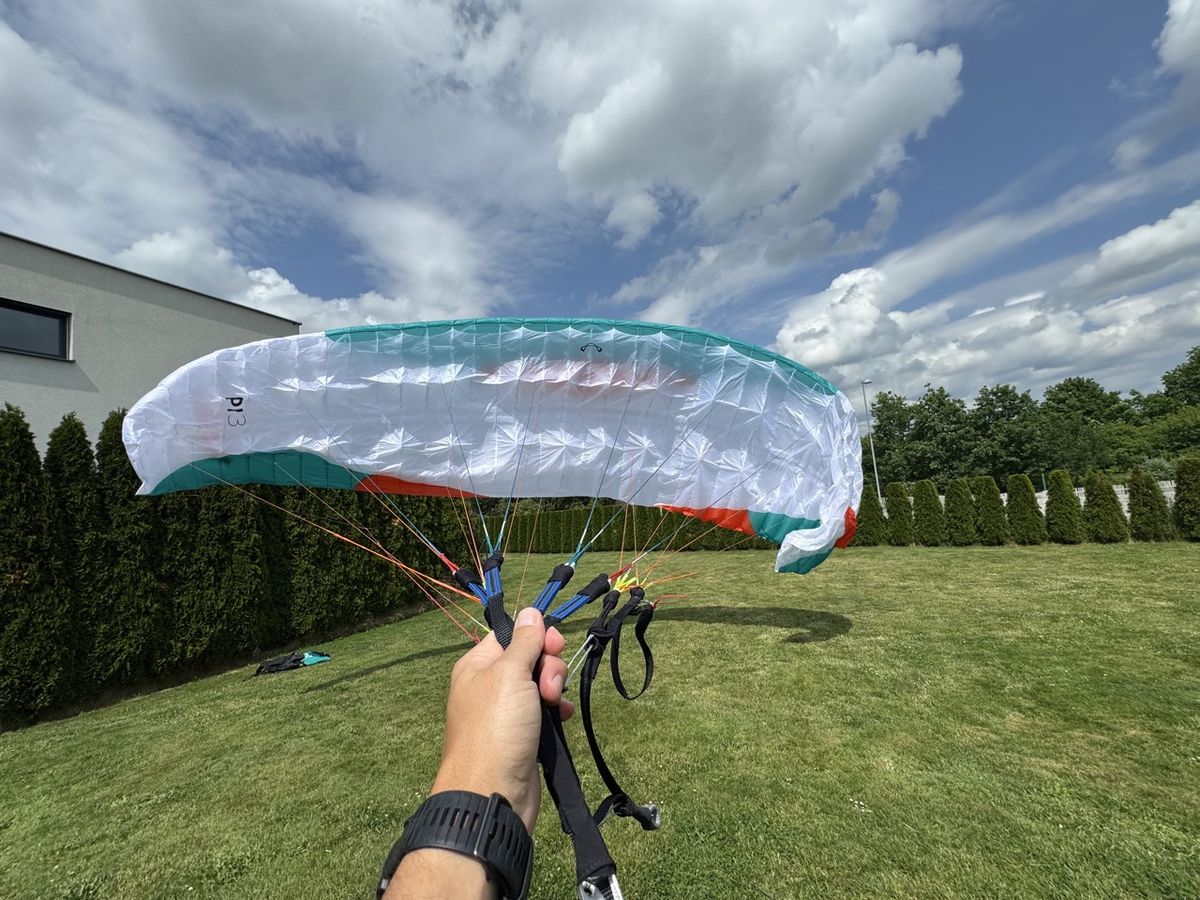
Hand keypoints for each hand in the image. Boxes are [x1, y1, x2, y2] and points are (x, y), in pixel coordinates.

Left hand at [431, 606, 574, 831]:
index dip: (536, 636)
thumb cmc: (495, 728)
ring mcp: (507, 711)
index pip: (511, 635)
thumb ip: (524, 642)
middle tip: (548, 686)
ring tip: (553, 706)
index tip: (554, 644)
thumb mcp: (509, 674)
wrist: (493, 792)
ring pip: (540, 684)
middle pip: (529, 658)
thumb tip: (530, 611)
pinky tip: (561, 717)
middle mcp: (490, 685)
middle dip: (548, 666)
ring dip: (554, 688)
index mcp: (478, 665)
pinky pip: (544, 711)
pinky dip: (556, 710)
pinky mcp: (523, 734)